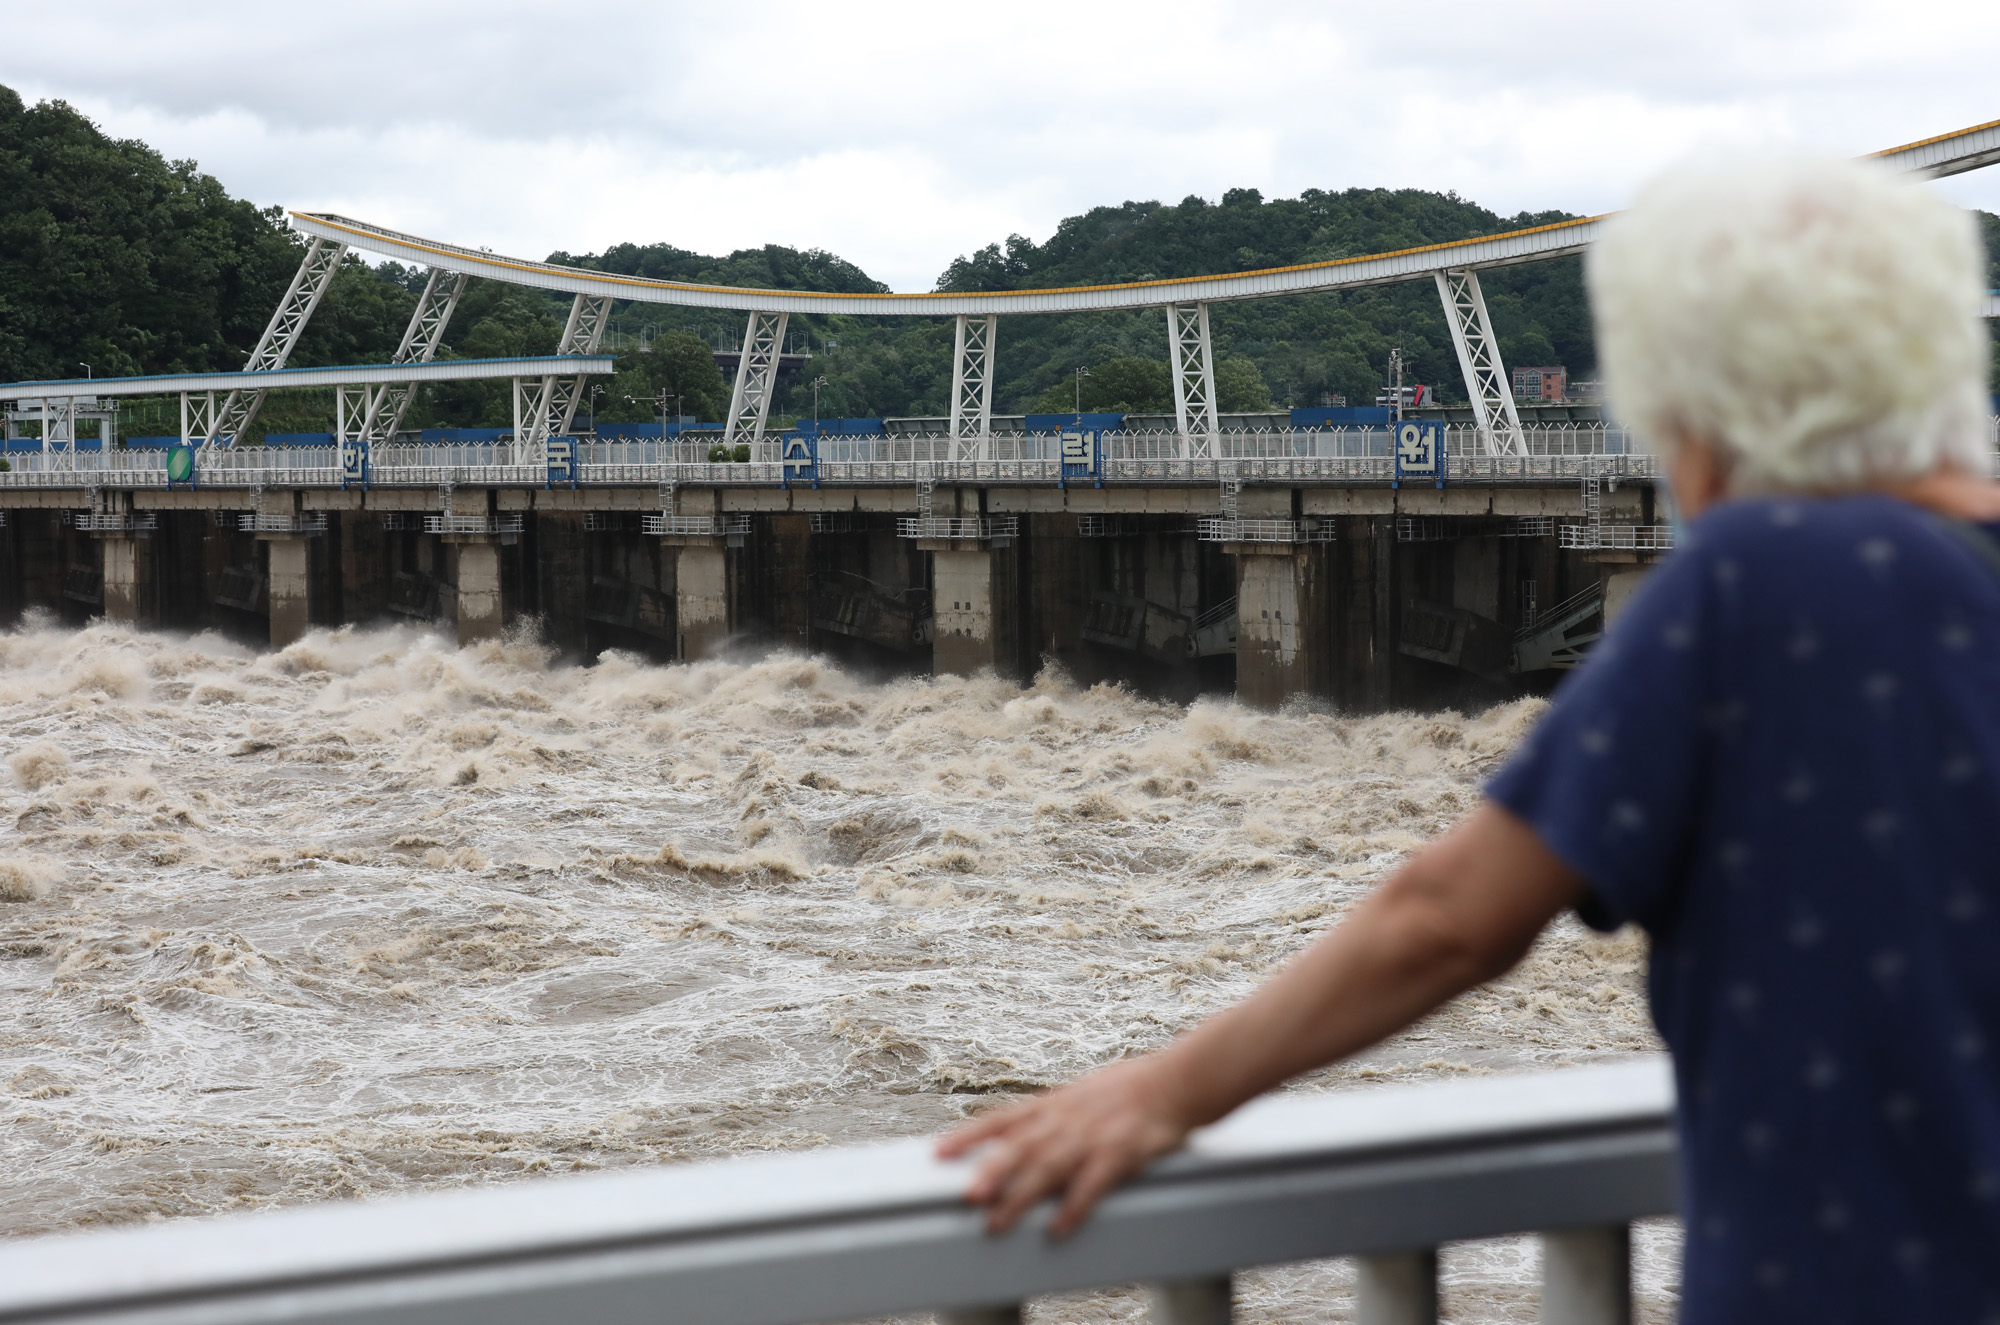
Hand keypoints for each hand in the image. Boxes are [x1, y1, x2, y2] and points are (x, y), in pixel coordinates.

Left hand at [934, 1055, 1193, 1237]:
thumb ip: (1047, 1117)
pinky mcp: (1122, 1153)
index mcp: (1053, 1104)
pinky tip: (1059, 1227)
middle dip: (992, 1171)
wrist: (1176, 1081)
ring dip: (1021, 1195)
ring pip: (1050, 1167)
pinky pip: (1094, 1183)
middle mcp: (1067, 1119)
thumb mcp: (1079, 1095)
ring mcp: (1093, 1136)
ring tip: (997, 1221)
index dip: (969, 1136)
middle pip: (1022, 1146)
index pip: (1001, 1118)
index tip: (938, 1152)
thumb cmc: (1127, 1090)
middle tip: (966, 1195)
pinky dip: (1075, 1205)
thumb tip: (1013, 1135)